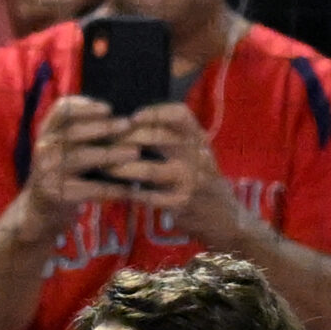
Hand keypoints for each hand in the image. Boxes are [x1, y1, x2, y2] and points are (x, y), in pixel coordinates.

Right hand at [21, 96, 127, 231]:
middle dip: (103, 127)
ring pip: (82, 158)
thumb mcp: (62, 147)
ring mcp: (47, 172)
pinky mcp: (56, 194)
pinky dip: (112, 188)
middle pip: (74, 133)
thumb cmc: (61, 173)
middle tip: (128, 125)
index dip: (85, 107)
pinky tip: (130, 188)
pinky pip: (89, 189)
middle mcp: (44, 149)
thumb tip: (120, 118)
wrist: (39, 210)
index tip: (108, 108)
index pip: (61, 111)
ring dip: (111, 154)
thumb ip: (81, 131)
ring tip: (135, 152)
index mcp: (46, 132)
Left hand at [108, 100, 247, 247]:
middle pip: (160, 138)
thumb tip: (129, 125)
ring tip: (105, 167)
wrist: (225, 216)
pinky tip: (119, 191)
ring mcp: (191, 180)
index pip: (180, 115)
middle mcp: (197, 155)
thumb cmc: (200, 179)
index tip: (133, 116)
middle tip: (106, 142)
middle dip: (128, 139)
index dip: (155, 112)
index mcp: (199, 138)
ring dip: (123, 168)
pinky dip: (132, 193)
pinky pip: (150, 197)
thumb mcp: (194, 153)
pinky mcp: (183, 203)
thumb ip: (171, 139)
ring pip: (150, 169)